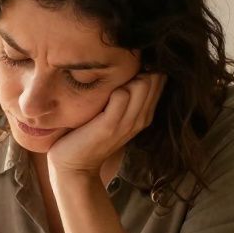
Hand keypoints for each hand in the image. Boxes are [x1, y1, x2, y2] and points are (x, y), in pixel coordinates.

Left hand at [46, 73, 166, 175]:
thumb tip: (126, 67)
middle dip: (136, 69)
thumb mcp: (112, 113)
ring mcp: (127, 123)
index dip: (145, 66)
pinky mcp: (110, 125)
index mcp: (144, 114)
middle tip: (113, 74)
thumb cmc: (88, 134)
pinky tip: (99, 95)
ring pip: (141, 84)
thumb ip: (124, 95)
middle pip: (154, 78)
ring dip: (125, 78)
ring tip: (106, 85)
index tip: (125, 66)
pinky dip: (112, 89)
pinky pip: (121, 95)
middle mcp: (141, 118)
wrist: (74, 165)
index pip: (160, 79)